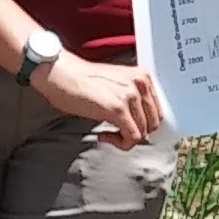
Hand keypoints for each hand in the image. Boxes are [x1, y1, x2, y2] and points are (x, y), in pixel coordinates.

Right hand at [36, 54, 165, 143]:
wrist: (61, 74)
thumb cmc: (82, 80)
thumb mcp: (116, 83)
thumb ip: (132, 96)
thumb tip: (141, 122)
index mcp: (142, 77)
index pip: (157, 110)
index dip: (144, 124)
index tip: (128, 127)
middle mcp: (140, 84)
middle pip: (153, 123)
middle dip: (136, 133)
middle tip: (117, 133)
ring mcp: (130, 96)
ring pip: (142, 133)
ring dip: (125, 139)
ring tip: (108, 133)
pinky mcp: (117, 109)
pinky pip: (131, 138)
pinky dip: (119, 143)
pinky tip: (103, 135)